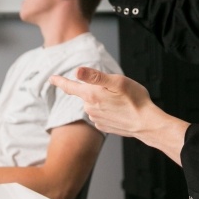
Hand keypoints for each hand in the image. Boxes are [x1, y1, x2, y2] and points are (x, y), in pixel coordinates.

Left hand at [52, 68, 187, 162]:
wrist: (146, 123)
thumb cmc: (135, 100)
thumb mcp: (117, 81)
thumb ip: (95, 76)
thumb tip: (77, 72)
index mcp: (91, 95)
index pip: (70, 87)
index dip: (60, 81)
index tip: (52, 78)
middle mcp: (90, 109)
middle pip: (87, 94)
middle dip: (98, 89)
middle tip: (117, 90)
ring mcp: (96, 119)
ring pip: (94, 104)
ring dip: (104, 100)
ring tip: (122, 101)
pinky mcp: (103, 127)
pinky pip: (101, 114)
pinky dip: (108, 111)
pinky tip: (120, 111)